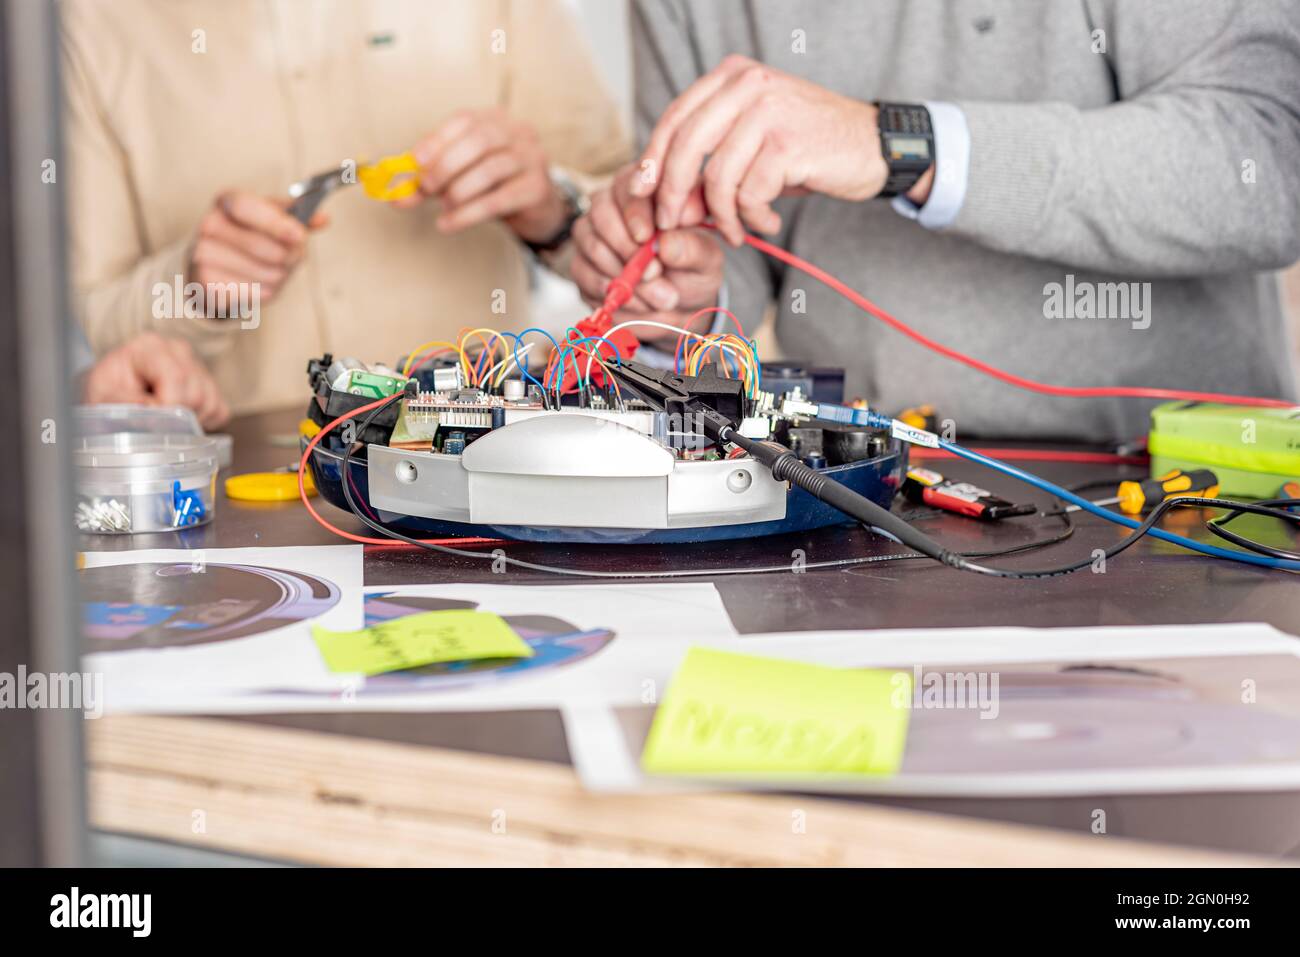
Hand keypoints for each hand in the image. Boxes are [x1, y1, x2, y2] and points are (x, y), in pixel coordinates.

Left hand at [82, 333, 229, 428]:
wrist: (113, 388)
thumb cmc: (107, 390)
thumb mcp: (101, 395)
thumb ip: (122, 401)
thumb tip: (150, 408)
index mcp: (150, 347)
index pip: (176, 377)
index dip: (168, 406)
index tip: (152, 421)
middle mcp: (178, 350)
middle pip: (196, 393)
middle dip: (176, 417)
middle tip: (154, 422)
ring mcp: (198, 365)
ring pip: (210, 403)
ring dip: (189, 421)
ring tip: (165, 419)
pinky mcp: (210, 384)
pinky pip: (220, 411)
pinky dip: (204, 422)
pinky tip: (181, 419)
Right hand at [191, 191, 323, 305]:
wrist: (213, 266)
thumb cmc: (247, 237)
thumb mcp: (270, 219)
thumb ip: (296, 217)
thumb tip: (323, 219)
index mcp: (227, 201)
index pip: (246, 207)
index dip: (275, 223)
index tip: (300, 236)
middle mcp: (209, 224)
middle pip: (265, 247)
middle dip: (290, 257)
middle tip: (291, 257)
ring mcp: (203, 254)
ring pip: (268, 273)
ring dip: (281, 276)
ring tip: (270, 270)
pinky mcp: (208, 283)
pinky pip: (258, 292)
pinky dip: (267, 291)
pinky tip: (257, 283)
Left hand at [402, 108, 565, 243]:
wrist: (538, 208)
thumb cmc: (494, 185)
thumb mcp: (461, 176)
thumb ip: (429, 182)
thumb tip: (394, 196)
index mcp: (495, 119)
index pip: (463, 121)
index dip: (436, 141)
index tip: (414, 163)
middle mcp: (517, 133)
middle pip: (478, 141)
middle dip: (446, 166)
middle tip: (427, 188)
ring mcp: (531, 159)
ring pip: (489, 170)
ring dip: (458, 191)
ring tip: (444, 207)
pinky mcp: (537, 188)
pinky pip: (498, 200)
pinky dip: (468, 214)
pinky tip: (449, 223)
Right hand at [570, 165, 722, 344]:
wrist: (678, 303)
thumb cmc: (692, 269)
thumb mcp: (704, 260)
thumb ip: (690, 249)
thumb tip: (665, 243)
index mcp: (645, 190)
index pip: (628, 185)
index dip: (635, 211)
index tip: (647, 238)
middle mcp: (612, 205)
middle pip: (601, 213)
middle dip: (626, 247)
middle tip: (654, 274)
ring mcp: (591, 234)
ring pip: (591, 245)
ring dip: (623, 275)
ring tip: (656, 295)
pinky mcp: (581, 264)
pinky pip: (583, 273)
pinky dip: (610, 291)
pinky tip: (637, 301)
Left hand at [631, 55, 892, 244]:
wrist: (874, 147)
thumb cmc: (808, 149)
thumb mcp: (753, 144)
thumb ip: (710, 162)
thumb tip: (665, 201)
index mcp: (732, 76)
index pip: (674, 119)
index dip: (653, 161)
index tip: (644, 195)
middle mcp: (748, 84)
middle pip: (687, 146)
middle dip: (674, 194)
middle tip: (675, 225)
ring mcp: (769, 111)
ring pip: (717, 177)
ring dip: (723, 216)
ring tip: (739, 230)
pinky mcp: (788, 143)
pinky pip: (749, 193)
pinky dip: (753, 218)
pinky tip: (768, 220)